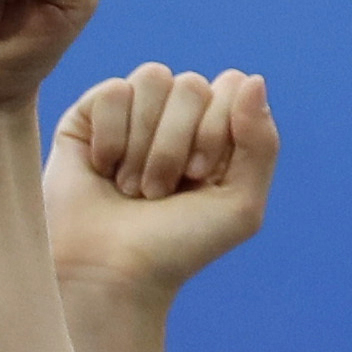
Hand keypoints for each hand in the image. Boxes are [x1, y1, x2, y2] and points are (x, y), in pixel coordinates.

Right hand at [45, 63, 276, 304]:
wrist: (109, 273)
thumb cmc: (176, 247)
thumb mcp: (239, 205)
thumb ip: (261, 143)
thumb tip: (253, 79)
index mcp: (218, 130)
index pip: (233, 85)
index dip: (217, 127)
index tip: (199, 177)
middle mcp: (176, 116)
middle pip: (192, 84)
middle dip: (175, 145)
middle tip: (159, 192)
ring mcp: (133, 112)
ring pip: (153, 79)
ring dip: (143, 144)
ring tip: (130, 186)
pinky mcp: (89, 115)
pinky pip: (112, 91)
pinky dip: (111, 137)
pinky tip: (103, 169)